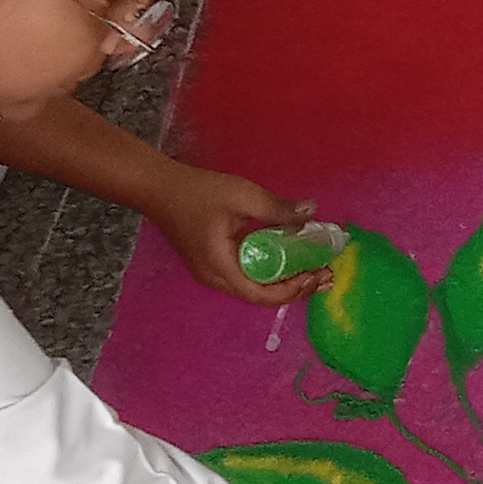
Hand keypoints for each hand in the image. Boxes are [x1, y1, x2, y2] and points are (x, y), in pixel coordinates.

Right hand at [153, 164, 329, 302]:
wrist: (157, 187)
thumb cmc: (197, 192)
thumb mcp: (242, 196)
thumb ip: (278, 209)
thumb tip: (314, 212)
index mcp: (221, 268)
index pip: (262, 296)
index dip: (293, 290)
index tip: (317, 273)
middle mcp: (215, 278)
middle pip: (261, 296)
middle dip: (296, 288)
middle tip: (325, 274)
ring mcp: (212, 273)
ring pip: (254, 287)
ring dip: (284, 280)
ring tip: (313, 269)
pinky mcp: (212, 263)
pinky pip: (247, 276)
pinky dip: (270, 271)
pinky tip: (286, 258)